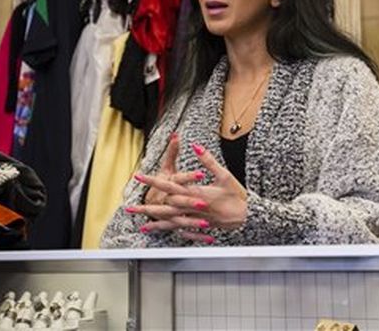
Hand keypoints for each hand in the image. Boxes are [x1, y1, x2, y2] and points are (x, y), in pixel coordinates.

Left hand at [129, 143, 247, 243]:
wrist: (247, 217)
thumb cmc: (236, 195)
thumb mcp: (224, 175)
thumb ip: (208, 161)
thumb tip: (195, 147)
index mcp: (197, 193)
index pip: (170, 185)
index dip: (154, 181)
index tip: (140, 177)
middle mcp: (192, 208)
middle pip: (165, 207)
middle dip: (147, 206)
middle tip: (130, 207)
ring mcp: (195, 219)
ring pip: (171, 221)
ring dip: (154, 222)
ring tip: (141, 223)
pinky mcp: (200, 226)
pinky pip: (181, 230)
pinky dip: (170, 231)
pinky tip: (160, 231)